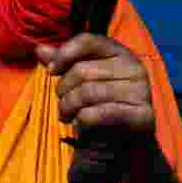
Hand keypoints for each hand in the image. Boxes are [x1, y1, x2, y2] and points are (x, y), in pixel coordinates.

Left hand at [36, 34, 153, 138]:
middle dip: (63, 89)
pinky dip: (82, 120)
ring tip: (65, 115)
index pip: (88, 41)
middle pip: (83, 70)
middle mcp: (134, 67)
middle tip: (60, 103)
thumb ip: (63, 62)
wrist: (122, 141)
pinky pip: (100, 114)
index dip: (64, 54)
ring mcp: (141, 91)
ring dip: (68, 107)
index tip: (51, 71)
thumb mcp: (80, 79)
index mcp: (120, 52)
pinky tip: (78, 125)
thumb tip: (39, 50)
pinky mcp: (142, 116)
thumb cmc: (98, 103)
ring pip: (88, 93)